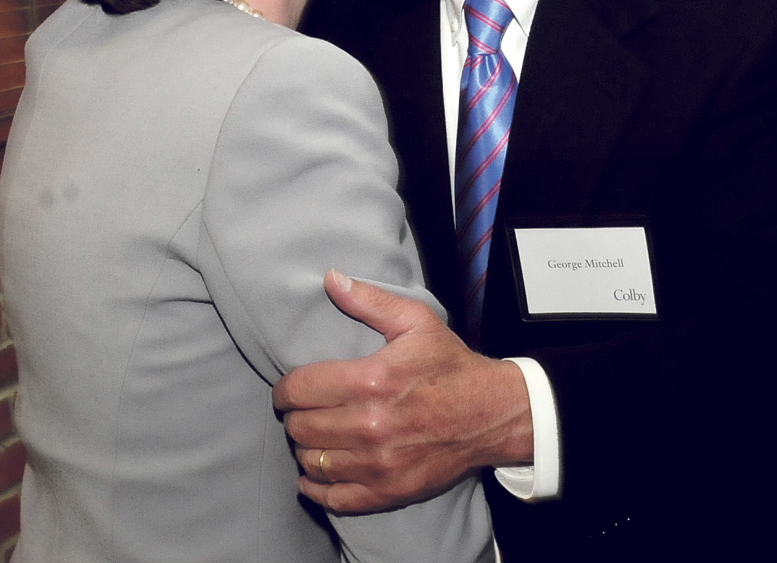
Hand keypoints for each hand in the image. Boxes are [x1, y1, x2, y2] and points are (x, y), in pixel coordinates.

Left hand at [273, 269, 532, 512]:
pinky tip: (314, 474)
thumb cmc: (450, 364)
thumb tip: (330, 278)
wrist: (491, 413)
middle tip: (302, 410)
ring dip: (305, 448)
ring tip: (314, 435)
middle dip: (294, 417)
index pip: (300, 390)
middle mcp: (370, 425)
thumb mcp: (415, 321)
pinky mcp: (388, 491)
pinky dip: (316, 488)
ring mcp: (379, 463)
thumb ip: (369, 300)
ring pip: (312, 462)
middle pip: (301, 428)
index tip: (287, 389)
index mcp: (371, 380)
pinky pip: (334, 498)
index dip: (284, 389)